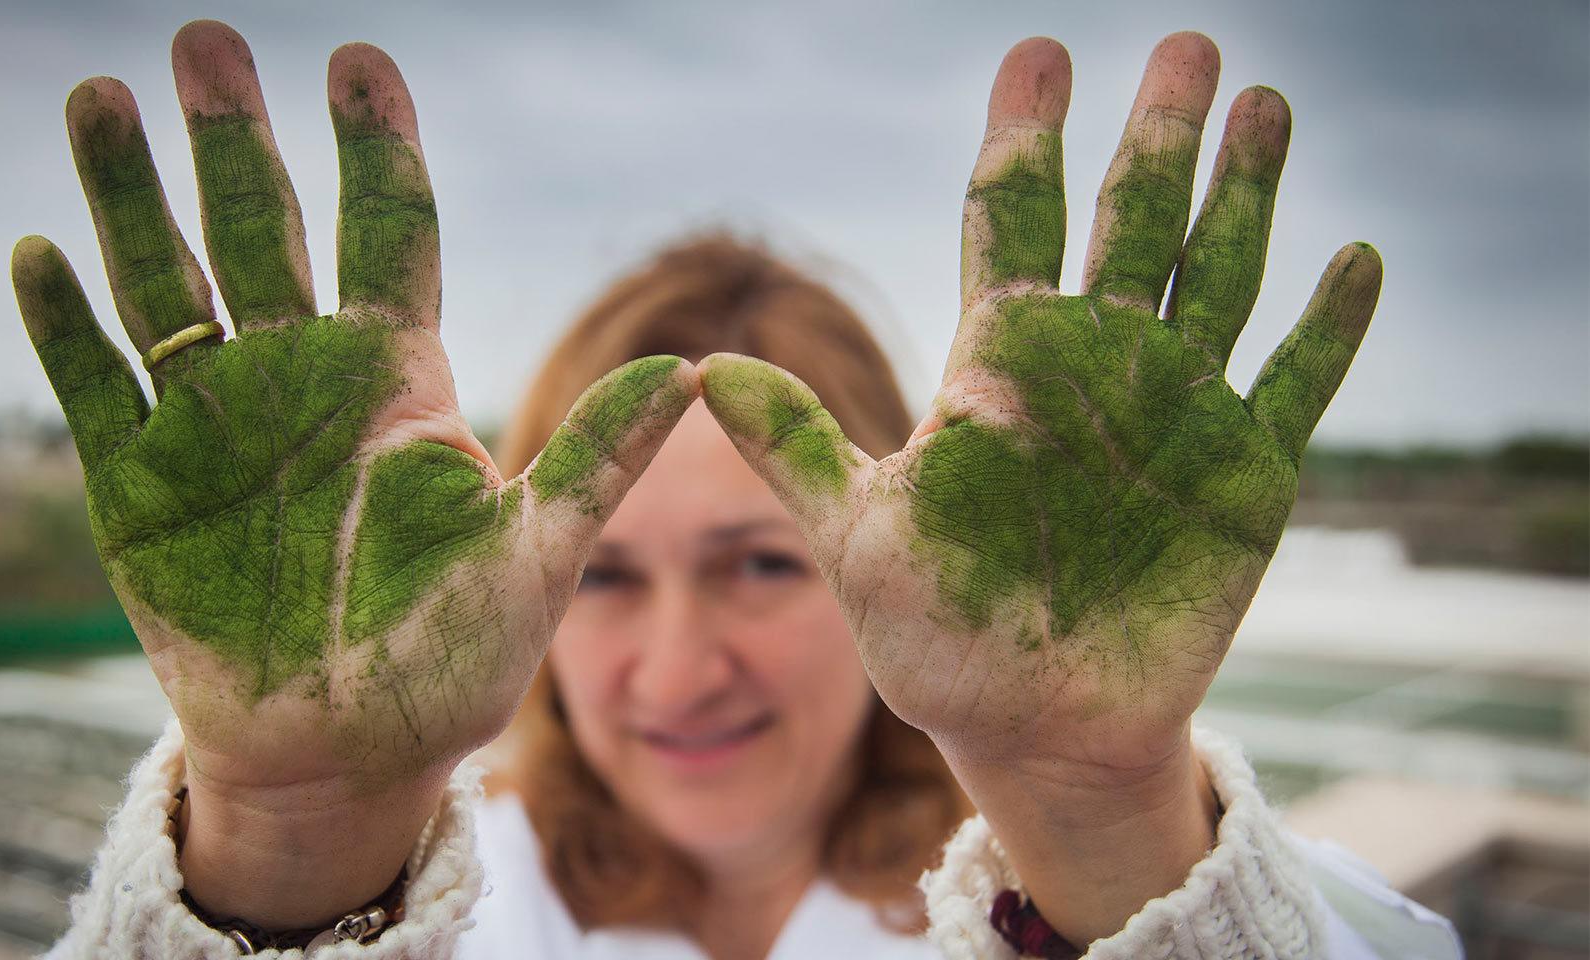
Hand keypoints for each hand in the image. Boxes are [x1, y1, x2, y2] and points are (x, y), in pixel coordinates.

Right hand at [11, 20, 694, 926]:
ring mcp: (213, 424)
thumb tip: (691, 370)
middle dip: (234, 139)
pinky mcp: (138, 486)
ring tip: (102, 96)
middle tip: (207, 39)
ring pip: (163, 284)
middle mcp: (299, 376)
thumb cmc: (451, 659)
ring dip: (130, 195)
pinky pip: (94, 388)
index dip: (375, 147)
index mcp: (396, 377)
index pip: (386, 232)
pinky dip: (64, 327)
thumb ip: (598, 461)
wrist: (348, 755)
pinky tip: (42, 253)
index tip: (361, 60)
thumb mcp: (537, 557)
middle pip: (261, 229)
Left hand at [700, 33, 1379, 941]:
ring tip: (1263, 104)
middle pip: (1129, 222)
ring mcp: (1175, 411)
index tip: (1036, 56)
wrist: (1033, 727)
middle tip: (1180, 43)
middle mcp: (1094, 365)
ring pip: (1217, 275)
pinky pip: (1296, 384)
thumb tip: (695, 367)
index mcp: (1002, 364)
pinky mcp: (1243, 473)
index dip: (1024, 141)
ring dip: (1243, 194)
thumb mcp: (854, 537)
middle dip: (1154, 136)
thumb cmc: (936, 639)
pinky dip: (1326, 327)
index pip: (1012, 223)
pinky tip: (1353, 256)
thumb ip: (792, 447)